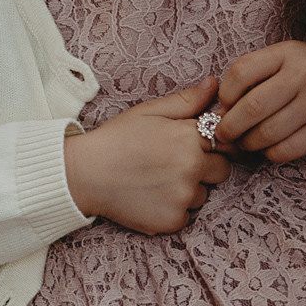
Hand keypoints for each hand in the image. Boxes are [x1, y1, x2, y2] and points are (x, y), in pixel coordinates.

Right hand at [61, 77, 229, 233]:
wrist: (82, 175)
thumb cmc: (114, 140)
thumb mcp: (148, 112)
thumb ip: (185, 101)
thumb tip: (214, 85)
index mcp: (188, 137)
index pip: (224, 142)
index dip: (208, 145)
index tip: (189, 147)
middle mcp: (192, 167)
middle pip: (221, 171)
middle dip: (204, 168)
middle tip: (170, 165)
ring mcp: (183, 196)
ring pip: (203, 195)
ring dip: (188, 190)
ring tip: (155, 182)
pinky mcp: (173, 220)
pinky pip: (186, 216)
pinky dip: (172, 210)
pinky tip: (150, 198)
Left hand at [214, 41, 305, 161]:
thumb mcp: (284, 60)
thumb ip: (253, 77)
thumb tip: (221, 111)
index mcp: (288, 53)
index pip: (241, 72)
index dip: (225, 95)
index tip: (224, 106)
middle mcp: (305, 75)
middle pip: (252, 108)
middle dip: (230, 127)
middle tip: (225, 134)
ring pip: (267, 132)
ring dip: (248, 143)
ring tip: (246, 142)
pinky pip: (287, 149)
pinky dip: (270, 153)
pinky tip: (268, 148)